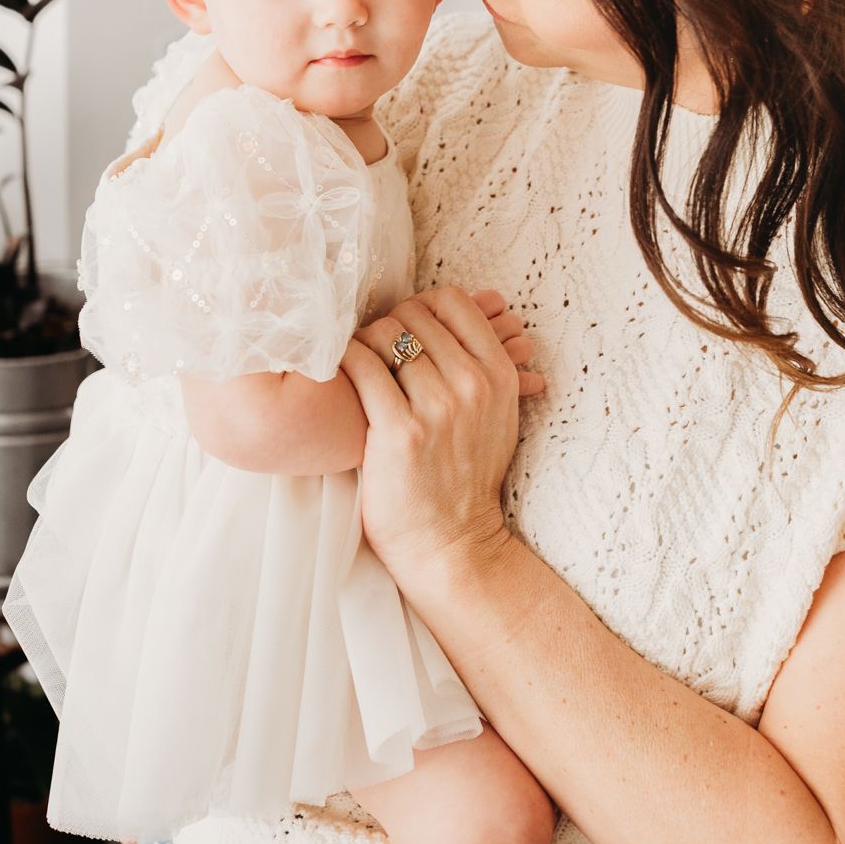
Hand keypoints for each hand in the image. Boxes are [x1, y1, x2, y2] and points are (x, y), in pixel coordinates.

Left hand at [341, 288, 543, 601]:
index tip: (407, 327)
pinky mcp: (399, 431)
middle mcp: (473, 385)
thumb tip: (484, 301)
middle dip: (390, 326)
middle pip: (414, 315)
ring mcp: (438, 407)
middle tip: (376, 349)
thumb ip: (484, 361)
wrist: (452, 542)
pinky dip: (347, 364)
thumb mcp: (498, 413)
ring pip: (386, 336)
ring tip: (360, 367)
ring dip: (365, 345)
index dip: (422, 306)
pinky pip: (363, 366)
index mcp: (500, 374)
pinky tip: (344, 380)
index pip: (453, 302)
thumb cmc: (467, 475)